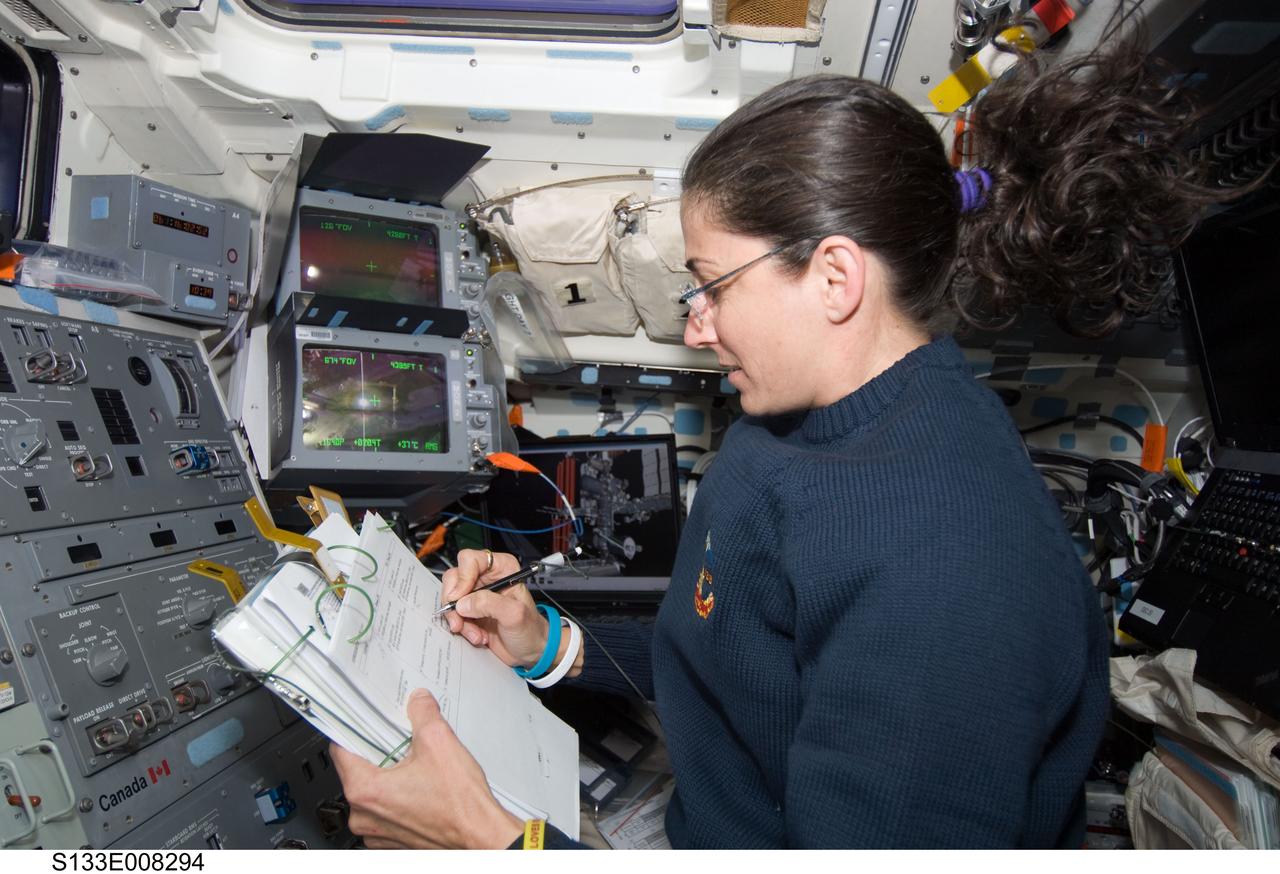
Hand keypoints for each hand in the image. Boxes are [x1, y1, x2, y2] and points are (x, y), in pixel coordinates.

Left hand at [331, 689, 522, 848]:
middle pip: (357, 770)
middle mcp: (364, 816)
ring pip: (372, 791)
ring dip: (390, 776)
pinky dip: (398, 795)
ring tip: (416, 765)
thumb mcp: (440, 741)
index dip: (354, 729)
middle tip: (402, 740)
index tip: (363, 720)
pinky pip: (384, 809)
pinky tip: (421, 785)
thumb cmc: (460, 805)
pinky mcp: (391, 839)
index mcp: (366, 791)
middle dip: (379, 752)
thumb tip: (417, 701)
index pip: (340, 749)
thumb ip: (423, 713)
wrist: (480, 837)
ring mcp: (377, 831)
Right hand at [441, 549, 550, 668]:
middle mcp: (487, 578)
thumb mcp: (514, 614)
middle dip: (454, 602)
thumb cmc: (531, 629)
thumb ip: (489, 604)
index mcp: (501, 568)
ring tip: (476, 633)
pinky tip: (477, 635)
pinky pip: (454, 615)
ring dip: (459, 619)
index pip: (470, 560)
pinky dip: (462, 628)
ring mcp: (476, 595)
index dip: (462, 578)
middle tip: (460, 620)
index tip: (460, 597)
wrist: (530, 649)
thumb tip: (463, 603)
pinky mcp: (470, 611)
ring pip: (451, 599)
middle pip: (454, 578)